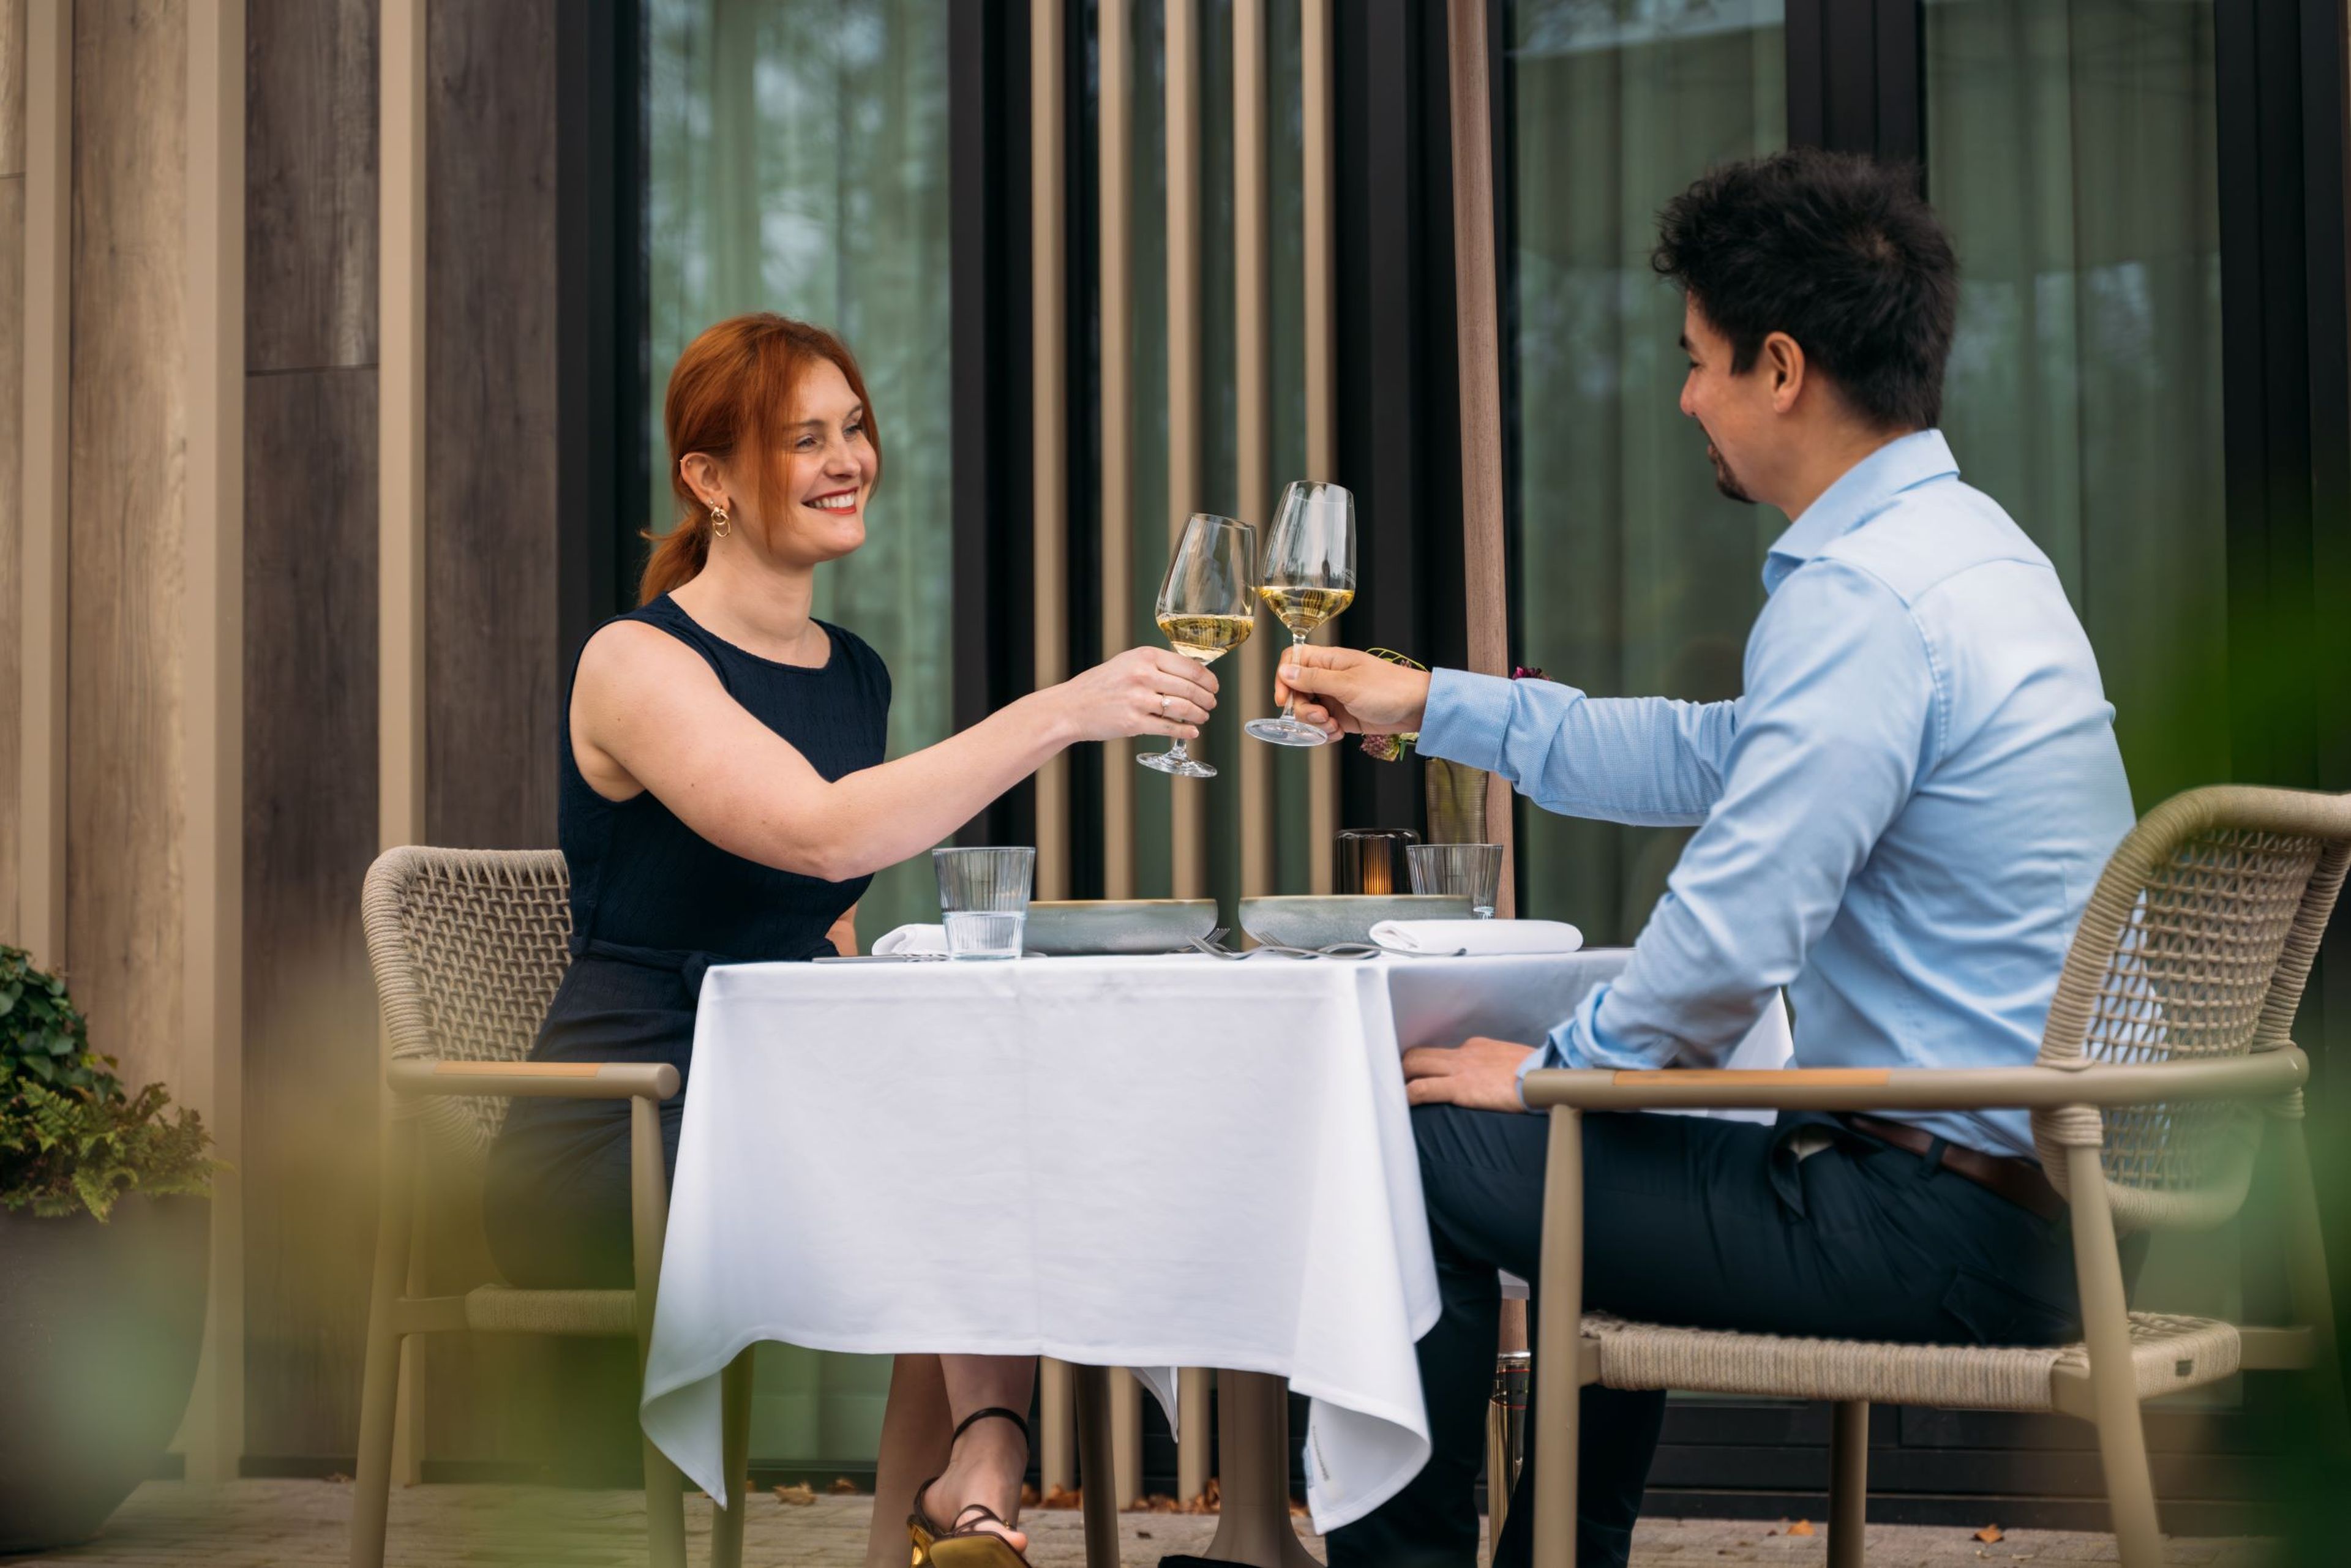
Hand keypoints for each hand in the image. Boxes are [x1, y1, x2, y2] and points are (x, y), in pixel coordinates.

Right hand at [1049, 647, 1217, 743]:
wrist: (1071, 707)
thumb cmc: (1100, 685)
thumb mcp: (1127, 663)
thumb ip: (1155, 665)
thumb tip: (1189, 675)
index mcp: (1144, 656)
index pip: (1189, 666)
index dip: (1208, 678)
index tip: (1213, 685)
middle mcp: (1143, 675)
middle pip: (1190, 688)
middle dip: (1207, 698)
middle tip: (1211, 703)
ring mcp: (1139, 700)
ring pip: (1183, 708)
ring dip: (1199, 715)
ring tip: (1202, 717)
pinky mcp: (1134, 723)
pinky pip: (1169, 728)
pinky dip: (1185, 732)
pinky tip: (1192, 733)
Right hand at [1273, 646, 1431, 738]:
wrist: (1418, 708)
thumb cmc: (1389, 689)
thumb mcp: (1347, 684)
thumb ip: (1314, 679)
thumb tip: (1286, 671)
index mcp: (1329, 661)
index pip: (1293, 660)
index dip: (1283, 678)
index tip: (1284, 700)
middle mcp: (1329, 677)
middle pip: (1296, 691)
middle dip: (1303, 709)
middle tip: (1321, 717)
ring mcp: (1335, 697)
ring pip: (1308, 711)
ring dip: (1315, 723)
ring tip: (1334, 726)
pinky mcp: (1342, 715)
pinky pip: (1322, 725)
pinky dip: (1326, 732)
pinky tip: (1340, 733)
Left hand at [1401, 1036, 1535, 1111]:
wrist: (1548, 1075)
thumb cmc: (1537, 1073)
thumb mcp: (1513, 1063)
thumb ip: (1498, 1068)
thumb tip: (1496, 1080)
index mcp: (1477, 1047)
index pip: (1443, 1053)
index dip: (1429, 1066)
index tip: (1421, 1076)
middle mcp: (1464, 1053)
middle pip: (1421, 1054)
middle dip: (1405, 1067)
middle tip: (1396, 1083)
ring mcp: (1460, 1068)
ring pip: (1415, 1065)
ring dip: (1401, 1078)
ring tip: (1393, 1094)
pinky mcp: (1461, 1086)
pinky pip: (1423, 1088)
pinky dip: (1408, 1095)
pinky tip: (1403, 1104)